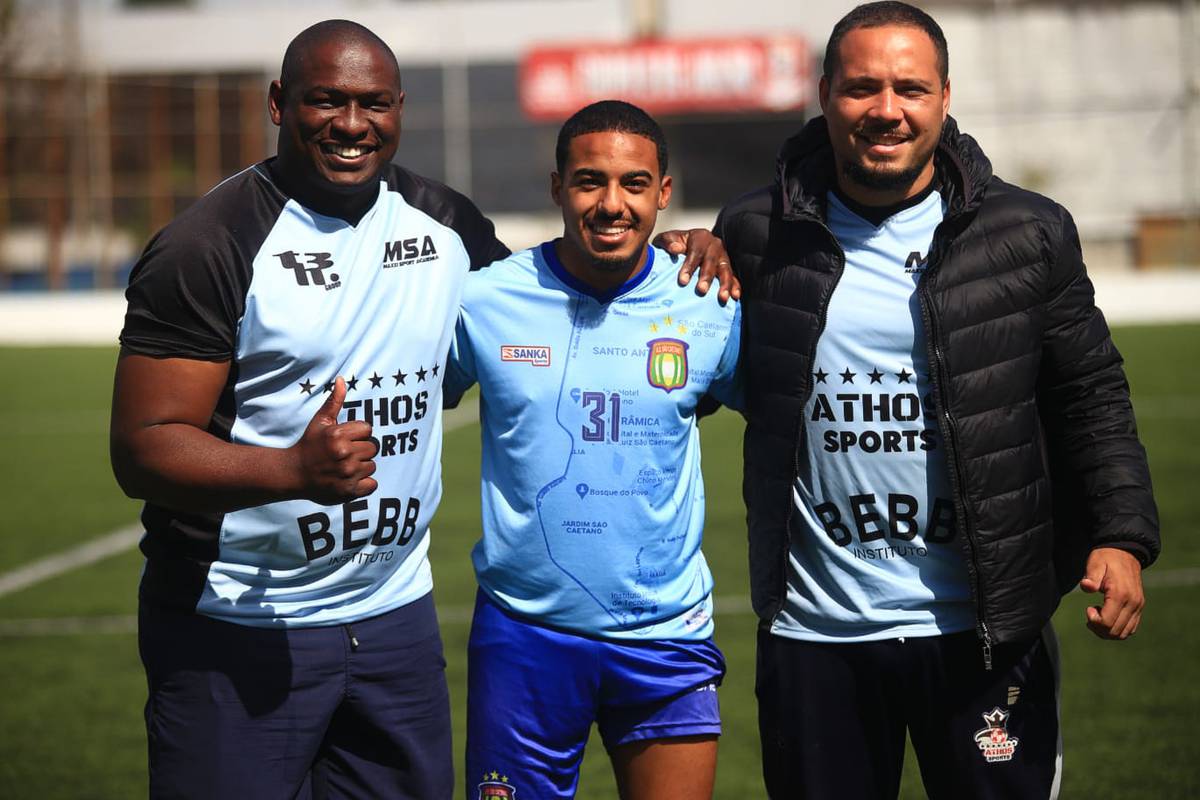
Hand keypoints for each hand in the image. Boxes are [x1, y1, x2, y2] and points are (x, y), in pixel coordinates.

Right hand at [294, 377, 378, 503]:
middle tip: (345, 454)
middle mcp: (344, 454)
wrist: (294, 473)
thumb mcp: (320, 421)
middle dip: (361, 450)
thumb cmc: (309, 445)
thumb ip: (334, 401)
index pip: (368, 430)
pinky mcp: (348, 491)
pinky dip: (364, 483)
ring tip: (345, 466)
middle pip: (373, 448)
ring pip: (372, 466)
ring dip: (362, 467)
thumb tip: (342, 379)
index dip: (358, 434)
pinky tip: (350, 479)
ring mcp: (347, 473)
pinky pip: (372, 484)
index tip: (346, 439)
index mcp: (338, 435)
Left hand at [654, 229, 740, 303]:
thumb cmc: (674, 244)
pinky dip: (735, 287)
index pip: (695, 251)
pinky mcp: (727, 268)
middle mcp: (714, 245)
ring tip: (722, 298)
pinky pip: (733, 277)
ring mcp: (722, 257)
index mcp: (700, 236)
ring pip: (725, 270)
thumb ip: (668, 242)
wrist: (684, 246)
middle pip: (711, 261)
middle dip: (707, 277)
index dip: (689, 266)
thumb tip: (675, 248)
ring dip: (725, 284)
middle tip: (701, 290)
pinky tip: (734, 297)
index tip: (683, 281)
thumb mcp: (667, 239)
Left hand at [1079, 547, 1144, 639]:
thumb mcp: (1095, 563)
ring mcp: (1138, 606)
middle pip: (1115, 632)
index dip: (1093, 621)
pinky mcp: (1139, 607)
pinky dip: (1117, 628)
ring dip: (1107, 631)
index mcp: (1121, 594)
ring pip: (1124, 633)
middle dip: (1098, 628)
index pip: (1107, 622)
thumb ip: (1091, 576)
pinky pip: (1130, 628)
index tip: (1088, 608)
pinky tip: (1107, 616)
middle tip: (1090, 614)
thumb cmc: (1106, 558)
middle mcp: (1133, 603)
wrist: (1124, 552)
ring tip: (1097, 616)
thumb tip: (1087, 586)